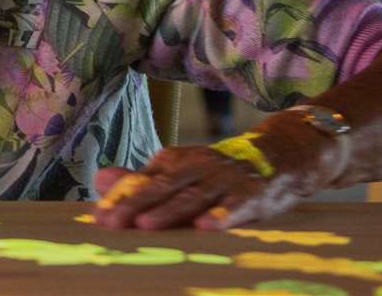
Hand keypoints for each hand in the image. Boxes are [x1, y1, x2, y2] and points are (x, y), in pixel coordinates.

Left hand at [89, 113, 349, 230]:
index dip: (120, 198)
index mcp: (175, 162)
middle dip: (134, 205)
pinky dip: (221, 216)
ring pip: (194, 197)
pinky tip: (205, 228)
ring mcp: (226, 179)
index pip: (142, 181)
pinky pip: (236, 206)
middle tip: (110, 222)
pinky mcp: (254, 193)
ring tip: (145, 224)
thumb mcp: (181, 170)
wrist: (284, 151)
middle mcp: (197, 167)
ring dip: (170, 211)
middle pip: (162, 187)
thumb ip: (142, 179)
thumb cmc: (221, 170)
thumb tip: (100, 179)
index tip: (97, 217)